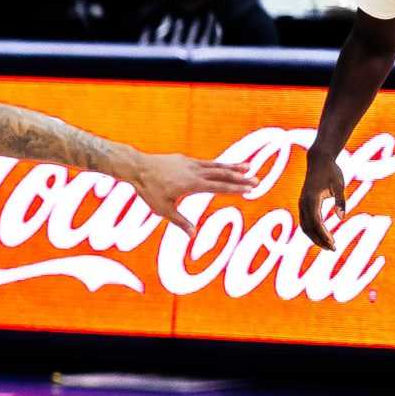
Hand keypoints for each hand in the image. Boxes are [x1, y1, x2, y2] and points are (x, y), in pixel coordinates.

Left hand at [132, 152, 255, 234]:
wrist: (137, 167)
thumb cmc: (149, 191)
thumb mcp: (163, 210)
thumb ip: (180, 222)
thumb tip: (193, 236)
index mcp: (193, 185)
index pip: (220, 187)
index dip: (236, 188)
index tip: (251, 188)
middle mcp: (195, 172)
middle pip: (222, 175)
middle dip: (240, 178)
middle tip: (257, 181)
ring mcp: (190, 163)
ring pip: (216, 165)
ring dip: (232, 167)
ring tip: (248, 167)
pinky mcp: (184, 159)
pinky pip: (206, 162)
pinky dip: (217, 164)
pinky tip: (224, 166)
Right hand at [297, 148, 346, 251]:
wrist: (318, 160)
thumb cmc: (331, 171)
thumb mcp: (339, 185)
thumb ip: (340, 201)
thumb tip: (341, 218)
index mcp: (311, 200)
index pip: (316, 223)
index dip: (324, 235)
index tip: (334, 244)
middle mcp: (303, 204)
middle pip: (308, 228)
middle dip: (319, 240)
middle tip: (333, 249)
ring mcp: (302, 204)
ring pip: (305, 226)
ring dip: (315, 237)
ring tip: (328, 245)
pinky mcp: (303, 203)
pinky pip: (305, 221)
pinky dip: (312, 230)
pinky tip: (322, 235)